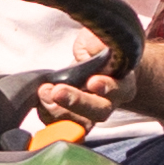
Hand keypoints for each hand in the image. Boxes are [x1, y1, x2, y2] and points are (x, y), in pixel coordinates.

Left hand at [31, 38, 157, 137]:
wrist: (95, 64)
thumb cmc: (99, 49)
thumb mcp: (99, 39)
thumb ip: (97, 42)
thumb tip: (91, 47)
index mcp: (122, 82)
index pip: (120, 89)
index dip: (108, 88)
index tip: (93, 81)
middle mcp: (110, 103)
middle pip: (99, 112)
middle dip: (77, 103)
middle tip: (57, 91)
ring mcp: (91, 115)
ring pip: (80, 123)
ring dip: (60, 111)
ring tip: (44, 93)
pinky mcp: (73, 119)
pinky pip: (61, 125)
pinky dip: (48, 115)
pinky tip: (41, 101)